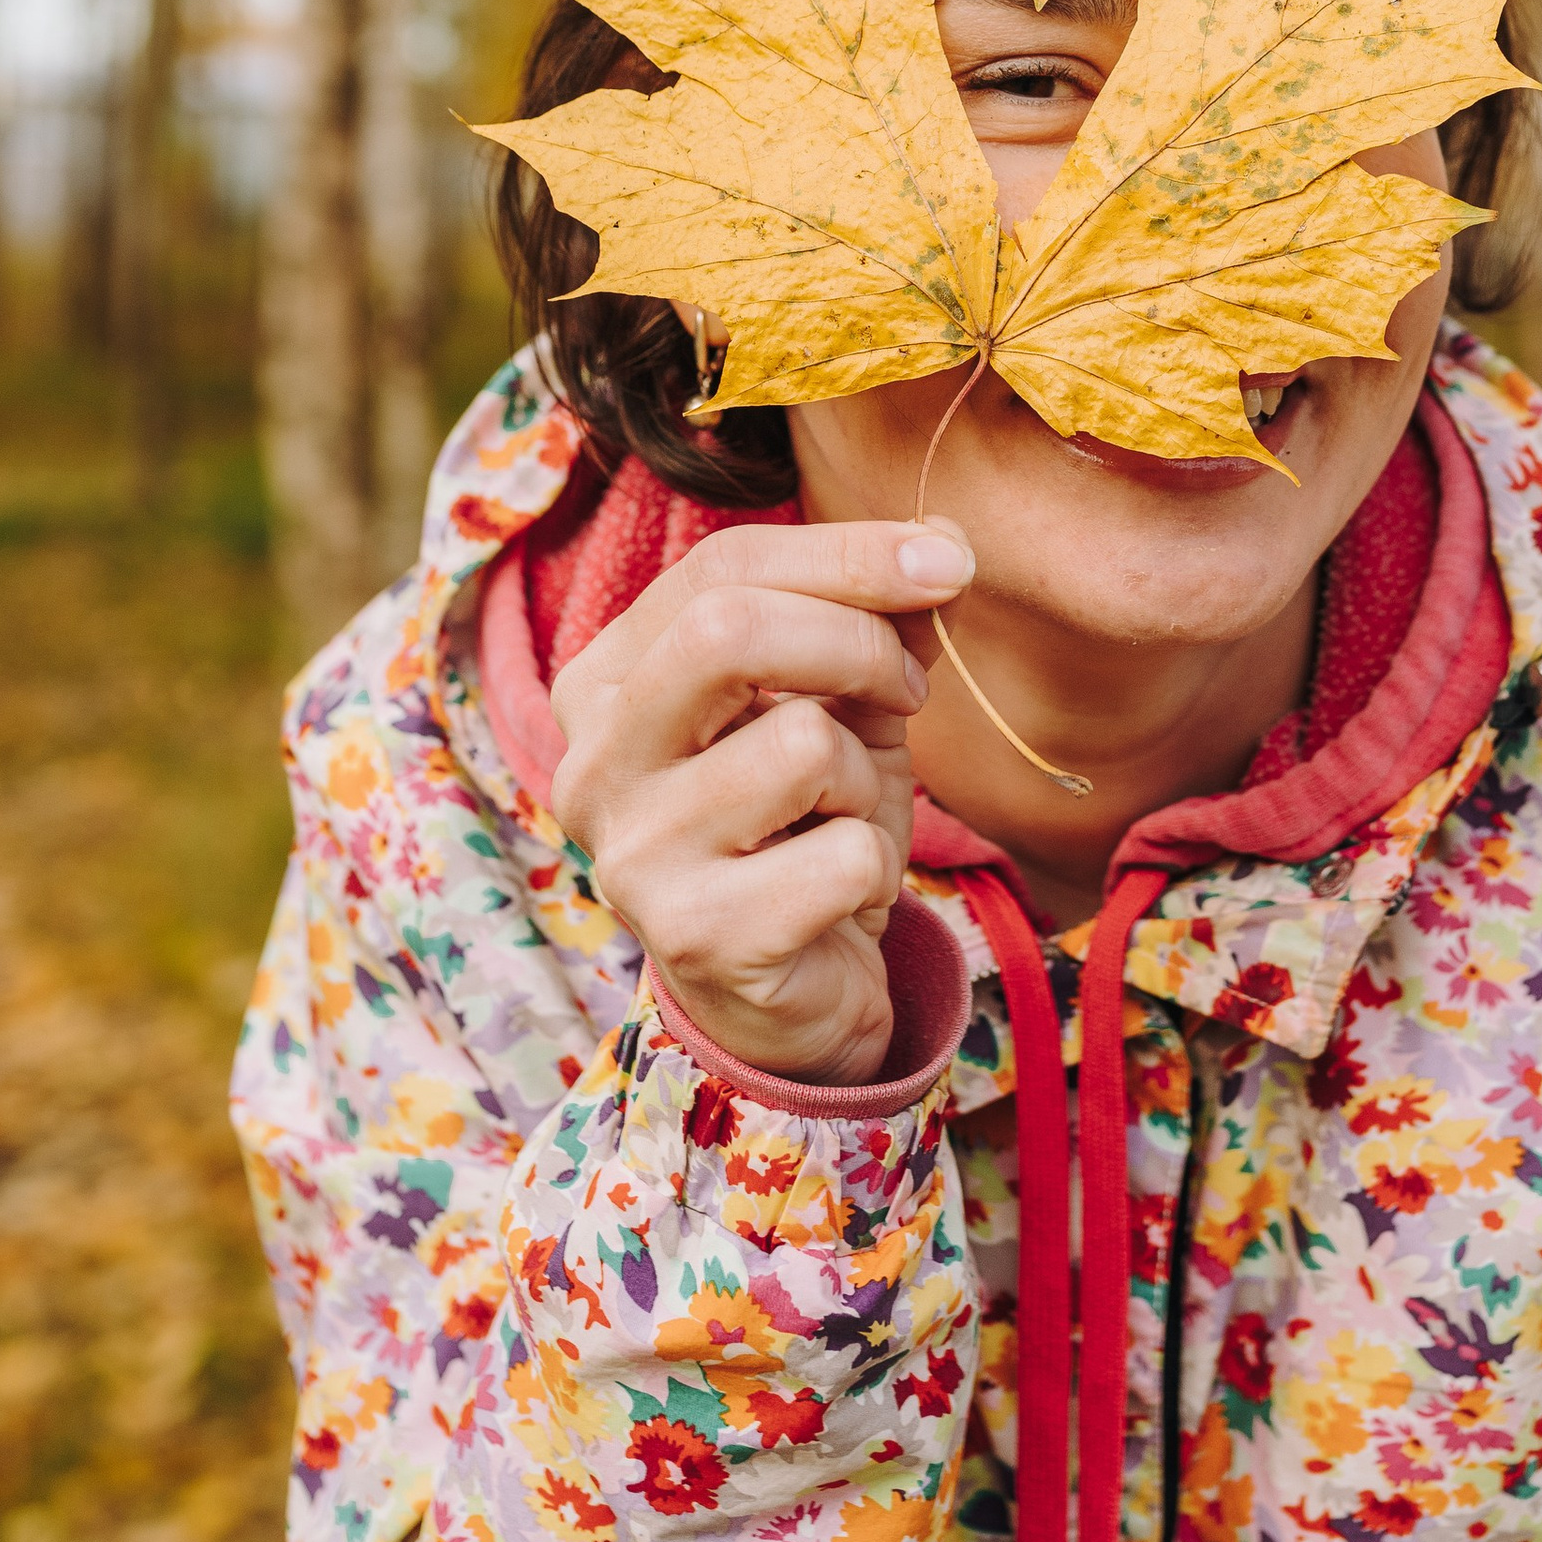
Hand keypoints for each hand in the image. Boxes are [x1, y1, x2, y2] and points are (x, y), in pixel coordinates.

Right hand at [549, 517, 972, 1085]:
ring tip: (842, 819)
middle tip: (910, 688)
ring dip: (866, 777)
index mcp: (606, 683)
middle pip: (728, 629)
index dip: (849, 552)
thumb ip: (876, 619)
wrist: (797, 992)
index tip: (947, 562)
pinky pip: (844, 854)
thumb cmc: (807, 824)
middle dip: (859, 641)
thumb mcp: (842, 703)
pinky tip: (841, 894)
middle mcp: (593, 762)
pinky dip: (877, 868)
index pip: (721, 568)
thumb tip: (942, 548)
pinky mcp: (696, 938)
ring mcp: (633, 855)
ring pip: (802, 742)